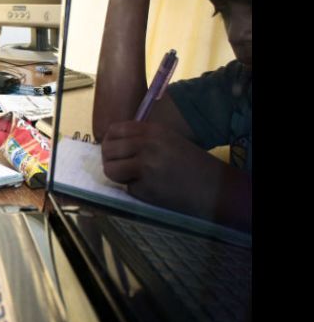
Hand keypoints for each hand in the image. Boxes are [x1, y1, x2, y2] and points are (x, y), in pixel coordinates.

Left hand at [100, 120, 229, 221]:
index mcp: (152, 130)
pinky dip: (135, 191)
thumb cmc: (191, 164)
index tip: (114, 152)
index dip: (109, 142)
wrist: (214, 187)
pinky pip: (127, 188)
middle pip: (107, 150)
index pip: (114, 130)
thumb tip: (112, 144)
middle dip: (110, 161)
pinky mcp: (146, 186)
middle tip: (121, 169)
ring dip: (118, 177)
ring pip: (110, 170)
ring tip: (134, 179)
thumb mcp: (168, 140)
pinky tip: (152, 189)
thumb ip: (142, 139)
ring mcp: (145, 165)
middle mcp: (146, 144)